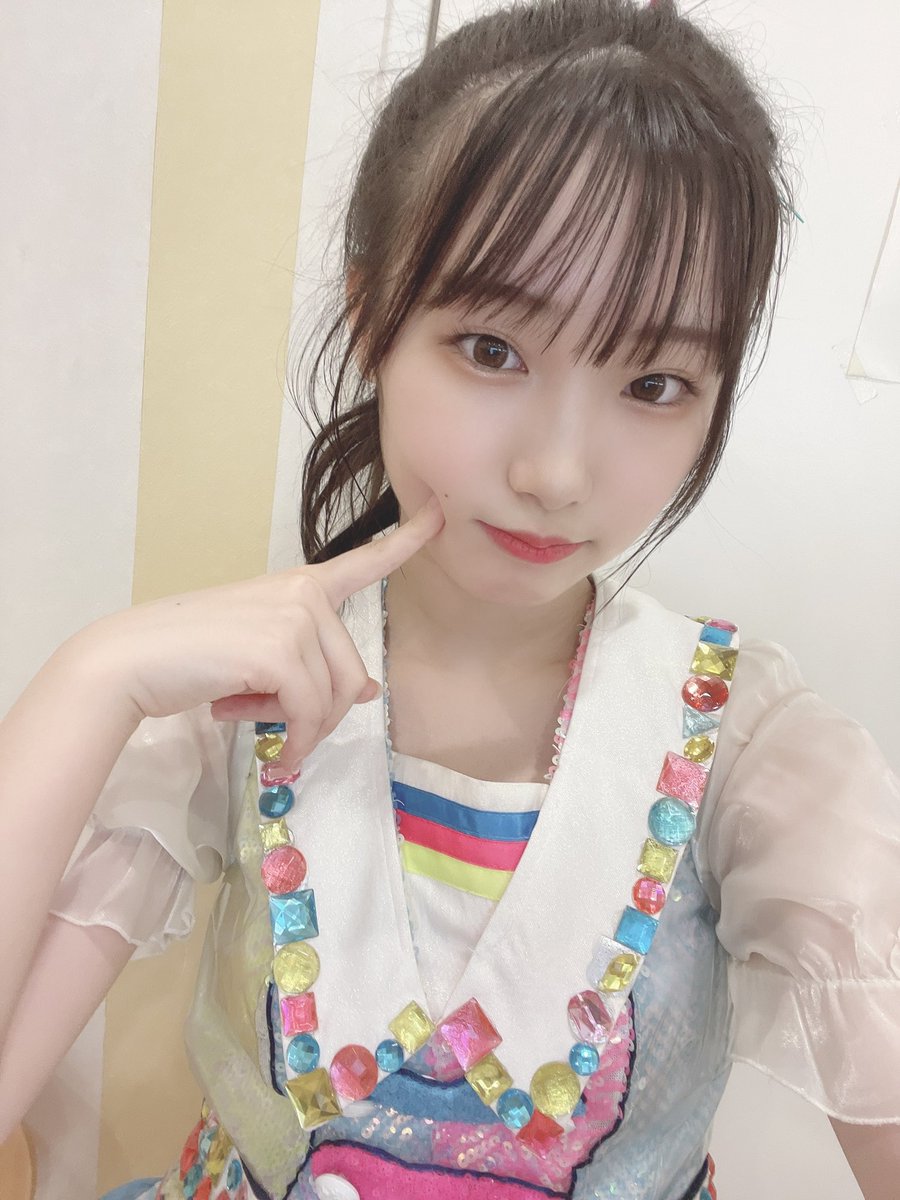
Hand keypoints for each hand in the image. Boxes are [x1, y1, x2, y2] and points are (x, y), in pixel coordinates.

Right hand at [71, 497, 443, 771]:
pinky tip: (278, 751)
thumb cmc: (191, 656)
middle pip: (351, 673)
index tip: (439, 517)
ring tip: (250, 717)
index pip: (363, 561)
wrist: (133, 660)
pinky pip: (310, 712)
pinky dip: (298, 741)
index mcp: (299, 586)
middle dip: (320, 712)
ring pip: (334, 697)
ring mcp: (294, 618)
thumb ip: (315, 666)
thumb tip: (369, 692)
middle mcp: (304, 594)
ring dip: (302, 727)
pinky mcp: (280, 650)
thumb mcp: (263, 658)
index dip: (405, 541)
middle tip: (269, 718)